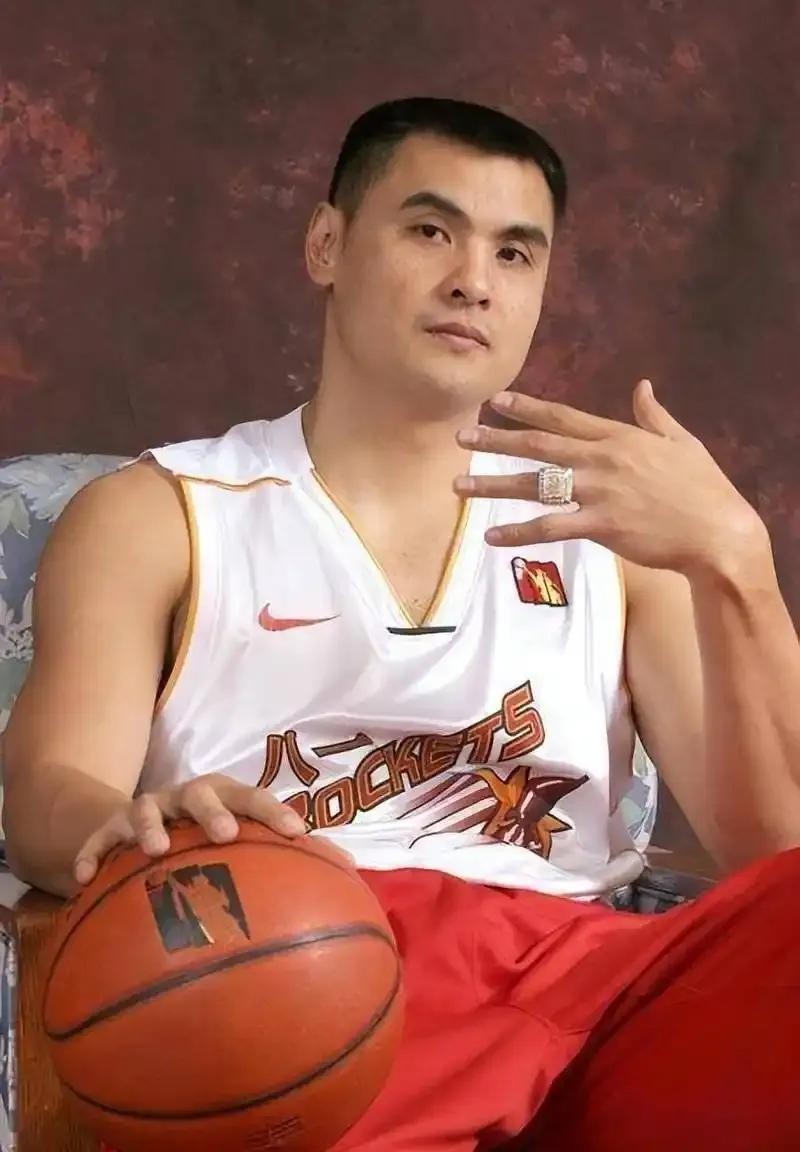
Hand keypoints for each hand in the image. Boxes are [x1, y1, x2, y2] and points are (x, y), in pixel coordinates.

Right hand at [75, 773, 321, 884]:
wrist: (137, 825)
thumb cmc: (203, 837)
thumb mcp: (241, 842)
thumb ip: (288, 857)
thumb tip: (352, 875)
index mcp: (225, 799)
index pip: (255, 798)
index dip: (276, 812)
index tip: (299, 832)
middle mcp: (186, 797)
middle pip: (202, 792)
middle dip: (215, 810)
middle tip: (227, 834)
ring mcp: (147, 809)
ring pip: (146, 808)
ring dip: (150, 826)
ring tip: (155, 850)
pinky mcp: (109, 829)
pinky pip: (97, 841)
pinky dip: (90, 855)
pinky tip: (83, 880)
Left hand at [455, 380, 767, 574]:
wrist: (718, 532)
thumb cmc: (703, 489)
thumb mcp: (681, 442)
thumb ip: (654, 415)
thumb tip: (642, 386)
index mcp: (618, 437)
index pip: (562, 417)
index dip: (527, 408)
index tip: (496, 402)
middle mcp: (603, 460)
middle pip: (539, 446)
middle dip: (496, 440)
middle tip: (461, 437)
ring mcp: (600, 492)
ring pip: (535, 486)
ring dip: (493, 485)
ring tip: (458, 486)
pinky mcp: (601, 525)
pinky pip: (550, 527)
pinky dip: (518, 531)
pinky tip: (491, 536)